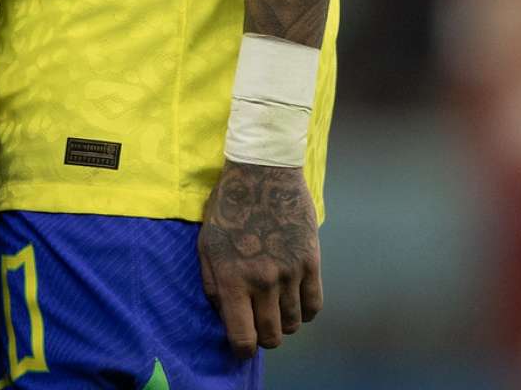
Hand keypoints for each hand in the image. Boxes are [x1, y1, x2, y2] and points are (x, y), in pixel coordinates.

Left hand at [198, 160, 323, 356]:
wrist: (262, 170)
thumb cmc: (229, 206)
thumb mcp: (206, 243)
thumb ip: (212, 284)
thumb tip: (226, 317)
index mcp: (232, 278)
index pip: (243, 338)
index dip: (242, 349)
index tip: (243, 344)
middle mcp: (263, 280)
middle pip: (271, 335)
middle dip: (263, 336)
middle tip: (259, 323)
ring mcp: (290, 271)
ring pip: (293, 324)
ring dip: (284, 322)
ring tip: (275, 306)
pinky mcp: (311, 260)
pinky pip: (314, 305)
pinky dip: (305, 311)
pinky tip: (294, 299)